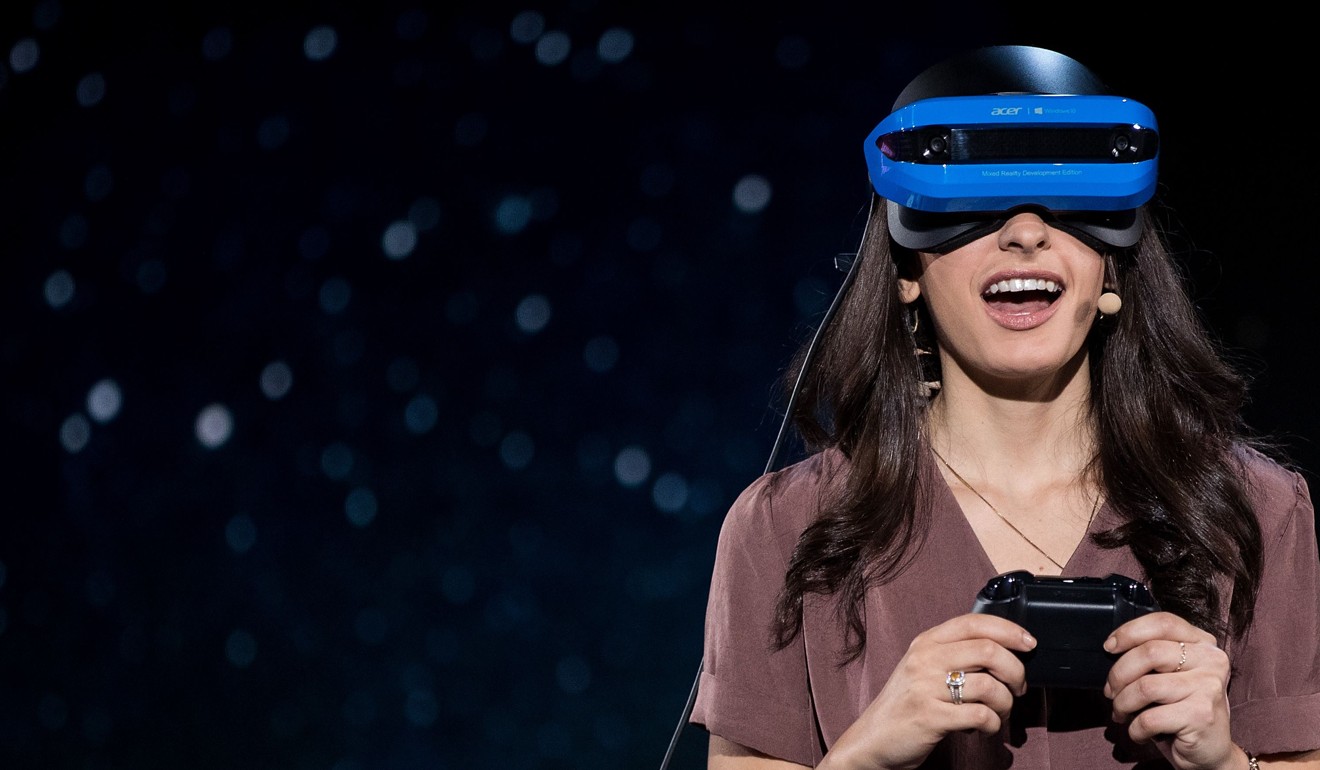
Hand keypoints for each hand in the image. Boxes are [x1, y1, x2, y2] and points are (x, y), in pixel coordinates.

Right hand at [819, 613, 1034, 769]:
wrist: (872, 739)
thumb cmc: (906, 704)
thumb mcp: (924, 668)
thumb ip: (954, 654)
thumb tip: (1004, 650)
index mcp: (926, 642)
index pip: (974, 623)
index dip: (1009, 630)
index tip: (1029, 643)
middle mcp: (925, 659)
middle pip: (989, 651)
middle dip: (1016, 671)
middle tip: (1019, 687)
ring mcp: (925, 688)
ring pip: (989, 686)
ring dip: (1006, 704)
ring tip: (1000, 713)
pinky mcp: (930, 717)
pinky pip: (980, 716)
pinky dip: (993, 724)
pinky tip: (986, 729)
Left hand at [1104, 612, 1235, 769]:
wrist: (1210, 753)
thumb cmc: (1182, 710)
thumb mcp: (1172, 675)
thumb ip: (1154, 655)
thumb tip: (1112, 648)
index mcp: (1203, 644)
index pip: (1163, 623)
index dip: (1130, 631)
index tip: (1109, 647)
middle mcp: (1211, 661)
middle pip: (1149, 652)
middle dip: (1118, 675)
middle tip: (1111, 691)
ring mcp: (1209, 688)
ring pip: (1145, 686)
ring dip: (1122, 703)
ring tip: (1122, 713)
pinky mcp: (1202, 716)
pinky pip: (1149, 718)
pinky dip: (1135, 729)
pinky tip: (1140, 733)